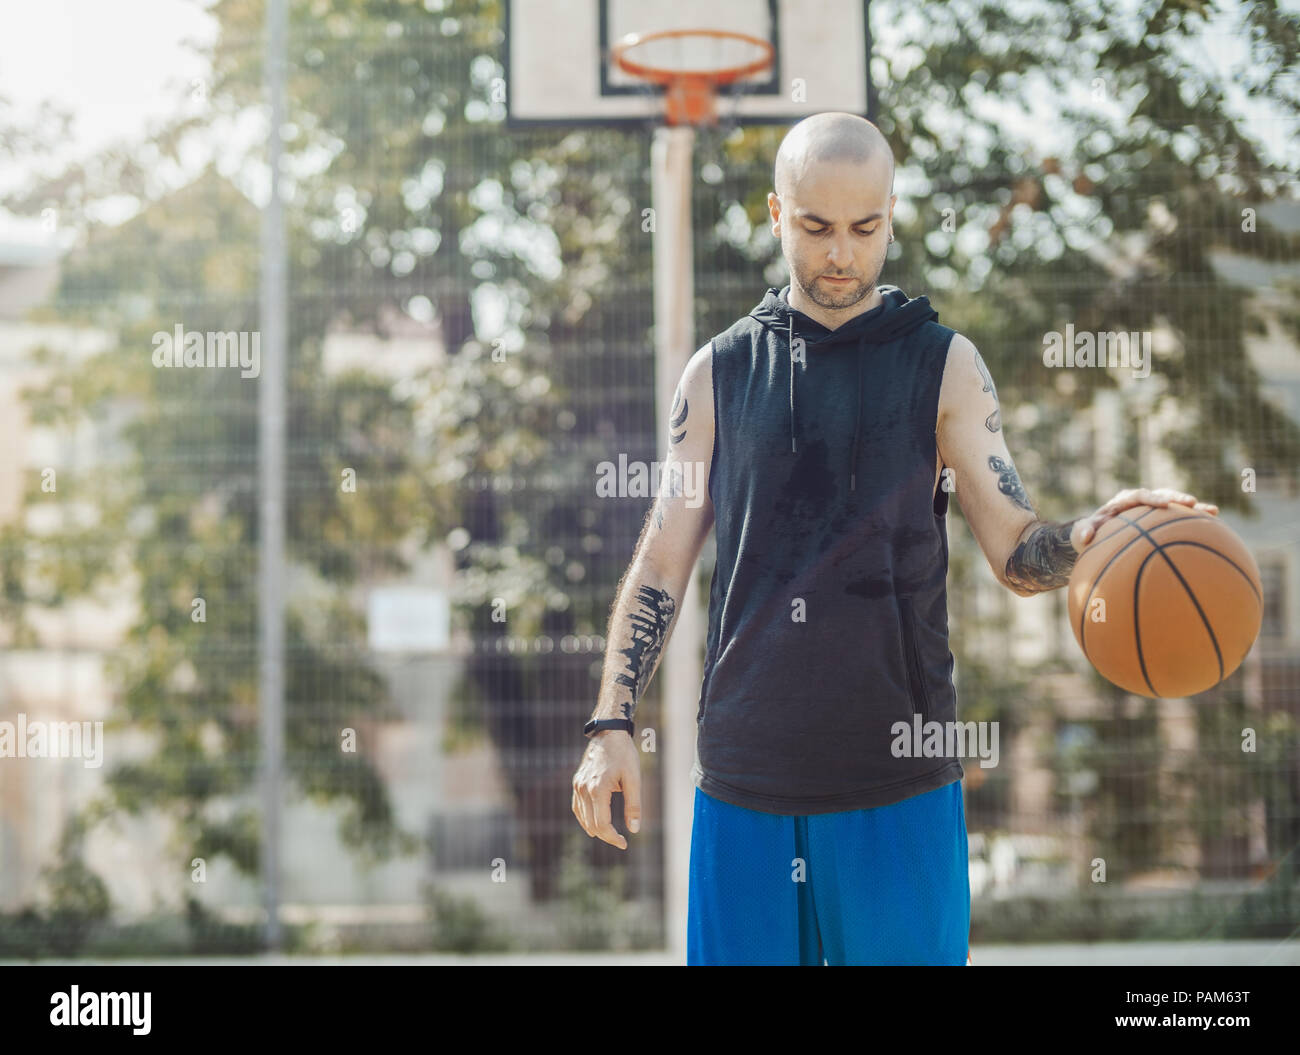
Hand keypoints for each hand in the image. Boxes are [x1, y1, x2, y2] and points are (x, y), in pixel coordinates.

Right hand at [571, 729, 641, 849]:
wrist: (609, 733)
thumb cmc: (624, 754)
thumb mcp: (634, 779)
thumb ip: (634, 806)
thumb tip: (634, 829)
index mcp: (598, 789)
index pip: (602, 824)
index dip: (612, 838)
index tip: (624, 843)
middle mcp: (584, 789)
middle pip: (591, 824)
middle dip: (606, 836)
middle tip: (620, 840)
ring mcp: (578, 785)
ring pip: (582, 817)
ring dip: (595, 829)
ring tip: (610, 834)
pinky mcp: (577, 782)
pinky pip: (577, 807)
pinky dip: (585, 818)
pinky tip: (593, 823)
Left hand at [1071, 487, 1218, 551]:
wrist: (1098, 534)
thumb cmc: (1091, 532)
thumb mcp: (1083, 532)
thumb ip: (1084, 531)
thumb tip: (1085, 536)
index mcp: (1122, 501)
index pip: (1139, 495)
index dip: (1152, 498)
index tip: (1164, 504)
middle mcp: (1140, 500)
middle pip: (1162, 495)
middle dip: (1177, 498)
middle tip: (1192, 503)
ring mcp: (1152, 509)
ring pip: (1175, 505)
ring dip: (1193, 508)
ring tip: (1212, 511)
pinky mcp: (1160, 518)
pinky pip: (1179, 517)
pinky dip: (1194, 519)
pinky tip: (1213, 522)